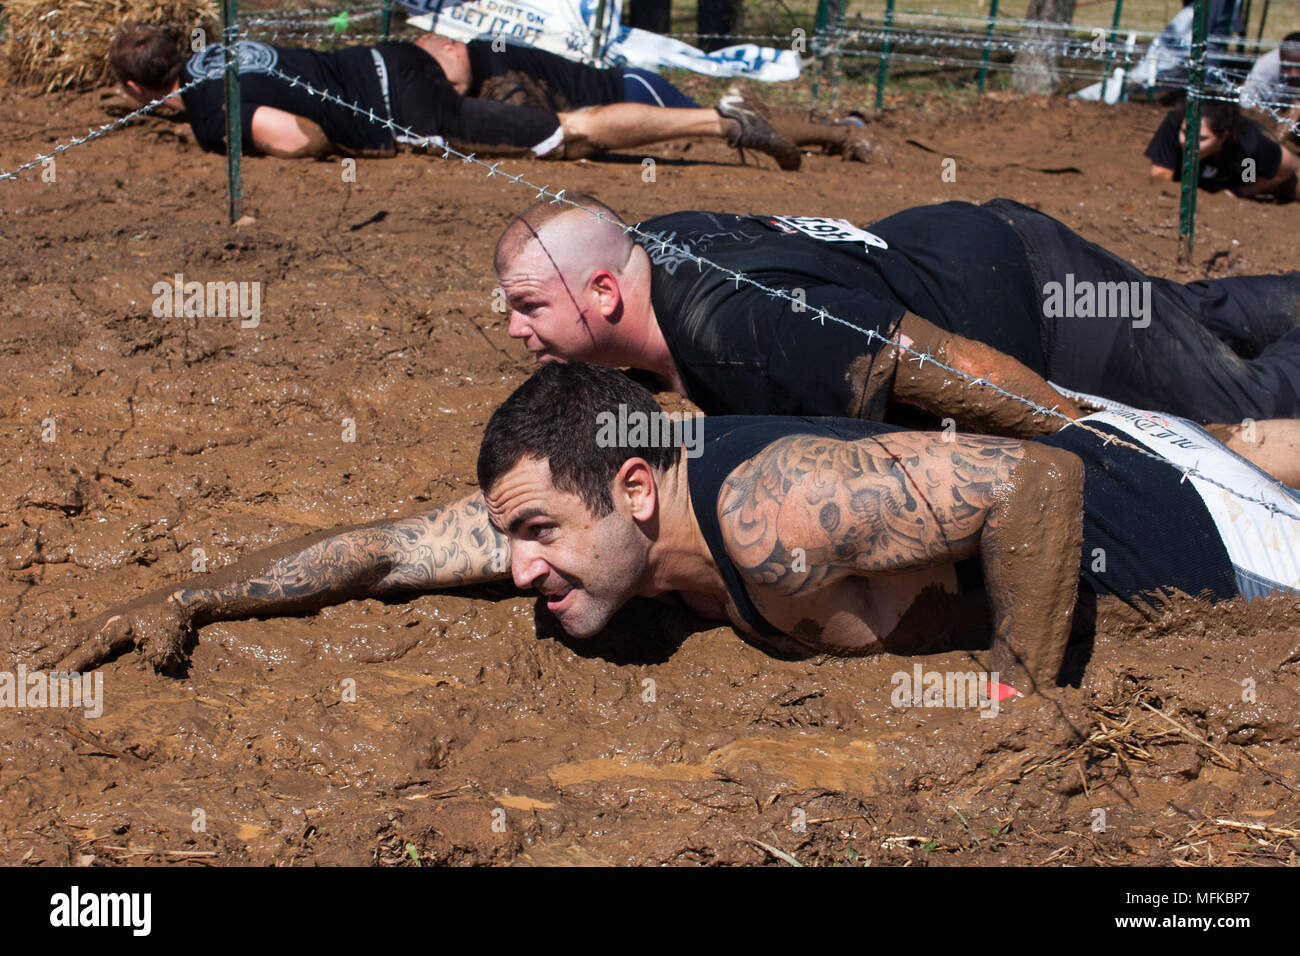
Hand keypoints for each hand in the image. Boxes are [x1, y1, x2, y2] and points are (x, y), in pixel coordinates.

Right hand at [33, 590, 193, 673]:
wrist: (177, 598)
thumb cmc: (173, 619)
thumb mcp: (172, 636)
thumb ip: (163, 653)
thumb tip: (162, 666)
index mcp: (121, 625)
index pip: (95, 646)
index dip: (78, 661)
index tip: (60, 674)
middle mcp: (107, 621)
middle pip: (76, 640)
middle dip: (57, 656)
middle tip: (35, 671)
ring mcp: (104, 620)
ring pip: (74, 636)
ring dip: (55, 650)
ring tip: (33, 664)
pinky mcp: (104, 622)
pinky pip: (79, 633)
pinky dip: (65, 642)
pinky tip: (51, 651)